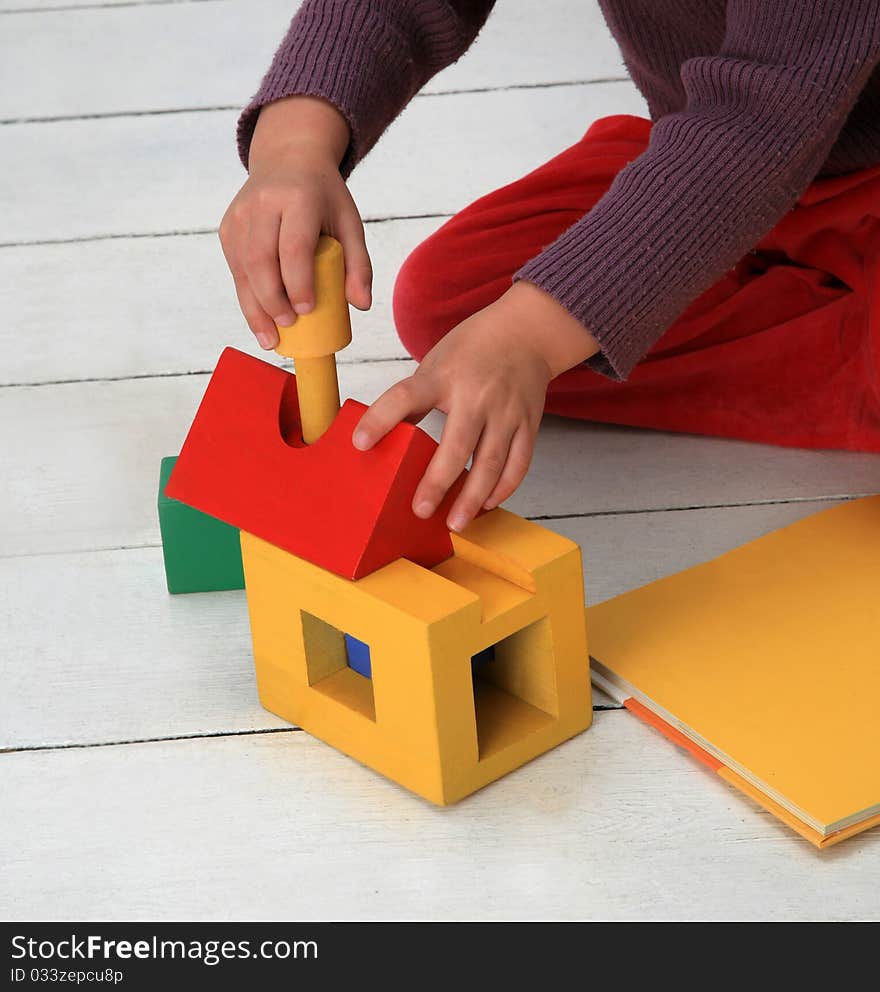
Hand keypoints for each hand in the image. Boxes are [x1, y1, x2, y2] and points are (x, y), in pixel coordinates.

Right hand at [219, 96, 371, 348]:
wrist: (288, 158)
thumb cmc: (324, 197)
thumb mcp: (350, 222)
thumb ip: (359, 264)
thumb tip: (361, 305)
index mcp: (298, 199)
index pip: (293, 247)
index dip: (298, 282)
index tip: (307, 310)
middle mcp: (262, 205)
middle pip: (261, 261)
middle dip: (272, 301)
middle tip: (288, 328)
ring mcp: (240, 216)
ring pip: (243, 269)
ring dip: (254, 308)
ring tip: (270, 339)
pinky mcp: (228, 228)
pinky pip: (236, 269)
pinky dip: (247, 297)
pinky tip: (259, 320)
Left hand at [352, 280, 599, 530]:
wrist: (527, 333)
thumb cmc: (474, 349)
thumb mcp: (436, 363)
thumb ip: (416, 398)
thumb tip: (385, 437)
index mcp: (444, 376)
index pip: (405, 396)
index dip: (381, 419)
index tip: (360, 443)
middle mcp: (477, 394)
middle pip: (457, 444)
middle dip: (437, 482)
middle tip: (420, 510)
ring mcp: (507, 411)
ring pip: (492, 462)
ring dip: (472, 497)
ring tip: (455, 522)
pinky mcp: (528, 424)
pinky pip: (518, 463)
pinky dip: (503, 488)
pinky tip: (486, 504)